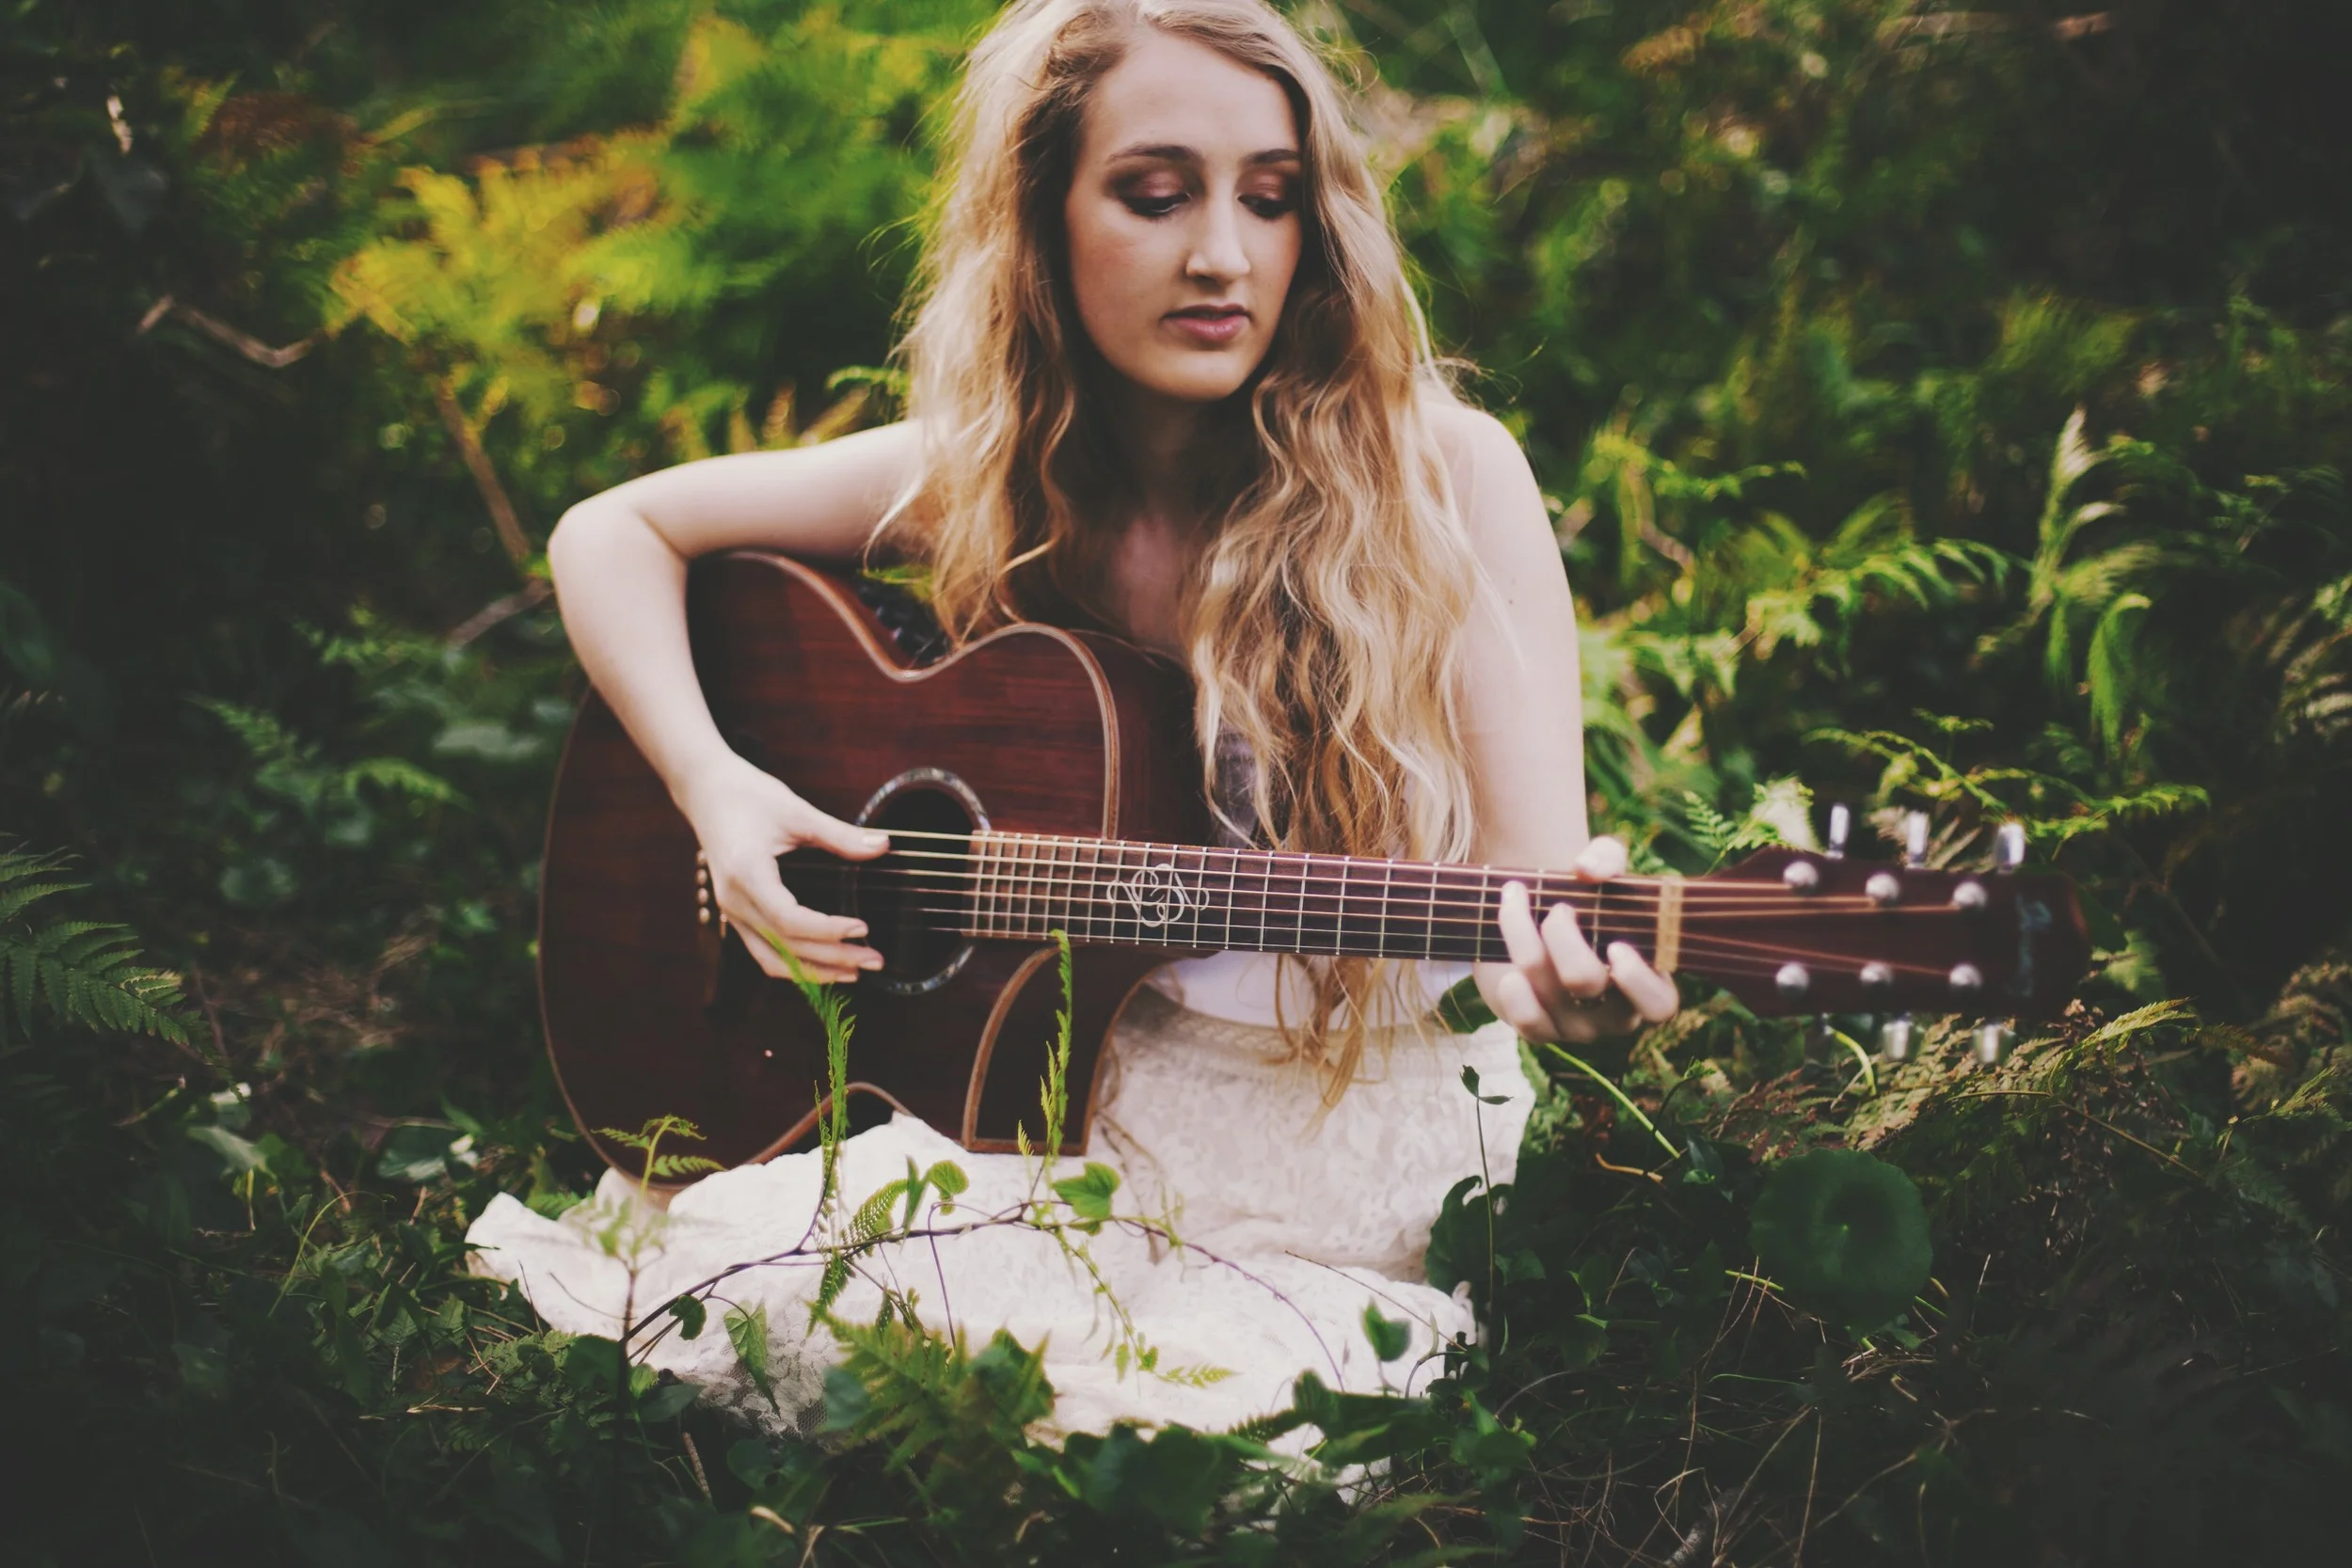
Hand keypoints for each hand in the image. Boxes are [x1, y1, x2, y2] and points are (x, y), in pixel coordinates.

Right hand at [677, 753, 889, 983]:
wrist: (706, 792)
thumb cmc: (747, 797)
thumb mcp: (796, 811)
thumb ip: (840, 835)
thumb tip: (883, 845)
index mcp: (747, 874)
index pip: (789, 920)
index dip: (828, 931)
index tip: (862, 929)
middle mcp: (735, 901)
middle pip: (785, 947)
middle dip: (833, 959)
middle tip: (875, 961)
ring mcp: (732, 912)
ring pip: (772, 960)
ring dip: (815, 971)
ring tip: (855, 972)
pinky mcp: (736, 914)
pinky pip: (764, 952)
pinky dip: (795, 965)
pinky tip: (825, 965)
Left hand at [1473, 835, 1679, 1043]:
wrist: (1537, 918)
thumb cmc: (1585, 898)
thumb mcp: (1600, 868)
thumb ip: (1605, 857)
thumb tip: (1587, 870)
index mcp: (1646, 979)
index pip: (1659, 1005)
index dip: (1639, 981)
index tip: (1615, 945)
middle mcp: (1616, 1012)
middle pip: (1585, 980)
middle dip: (1561, 934)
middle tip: (1557, 908)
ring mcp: (1579, 1027)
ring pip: (1548, 991)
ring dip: (1523, 938)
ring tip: (1516, 902)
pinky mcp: (1543, 1030)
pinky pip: (1529, 1024)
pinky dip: (1516, 994)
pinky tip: (1509, 969)